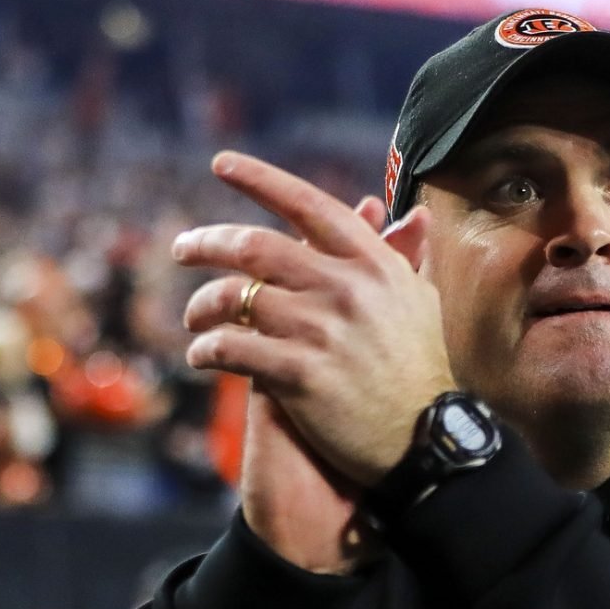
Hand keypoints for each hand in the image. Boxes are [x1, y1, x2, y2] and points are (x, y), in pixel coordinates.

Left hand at [230, 195, 395, 575]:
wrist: (427, 444)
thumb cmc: (421, 373)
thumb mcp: (421, 305)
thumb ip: (405, 258)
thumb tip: (414, 215)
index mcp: (373, 264)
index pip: (307, 205)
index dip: (260, 179)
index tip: (221, 164)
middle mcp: (345, 288)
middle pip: (255, 247)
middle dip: (207, 243)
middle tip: (182, 249)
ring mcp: (321, 331)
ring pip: (235, 298)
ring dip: (202, 305)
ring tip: (193, 319)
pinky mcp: (299, 375)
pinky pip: (231, 349)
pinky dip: (206, 349)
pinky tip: (201, 356)